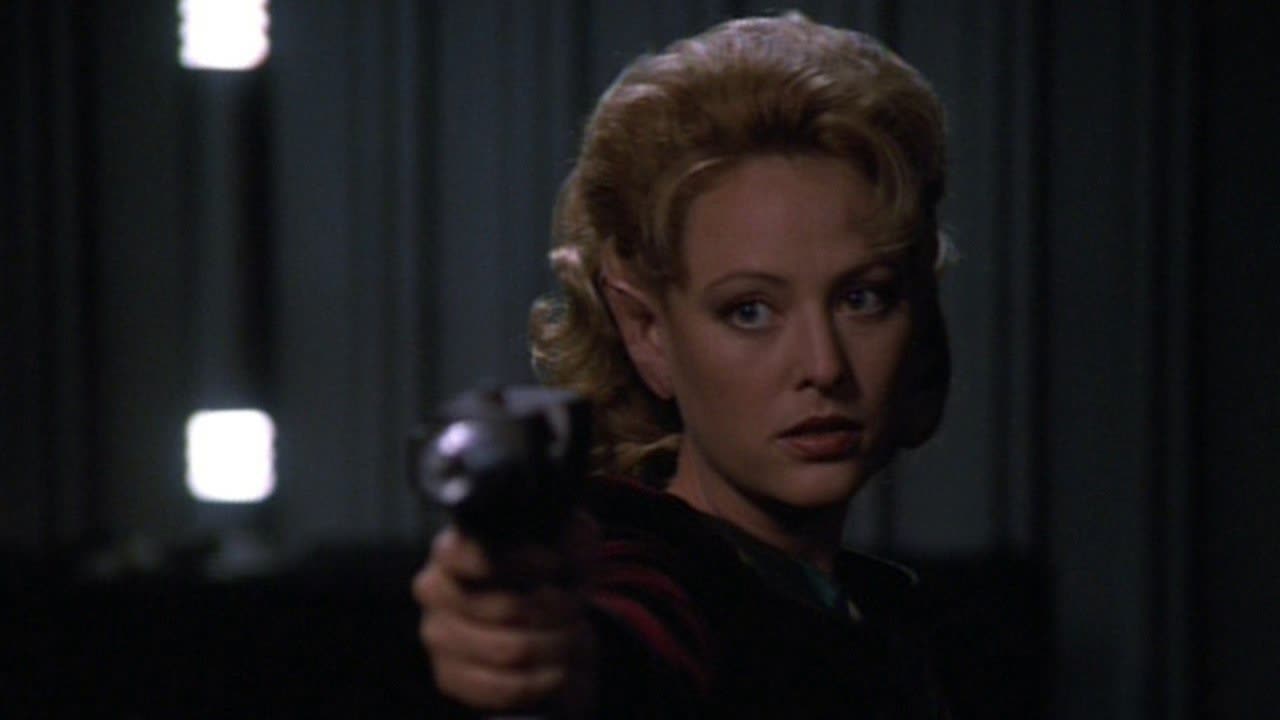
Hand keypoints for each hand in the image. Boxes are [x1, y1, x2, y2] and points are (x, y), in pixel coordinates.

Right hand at [413, 517, 597, 714]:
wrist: (537, 622)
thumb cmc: (542, 574)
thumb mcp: (562, 544)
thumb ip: (569, 535)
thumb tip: (572, 549)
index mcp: (452, 550)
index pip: (470, 554)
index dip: (522, 561)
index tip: (555, 565)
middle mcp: (434, 590)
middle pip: (506, 608)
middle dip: (554, 610)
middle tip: (574, 606)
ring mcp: (437, 635)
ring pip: (510, 649)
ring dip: (554, 644)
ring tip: (570, 633)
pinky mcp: (449, 676)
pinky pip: (502, 686)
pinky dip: (541, 679)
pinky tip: (558, 668)